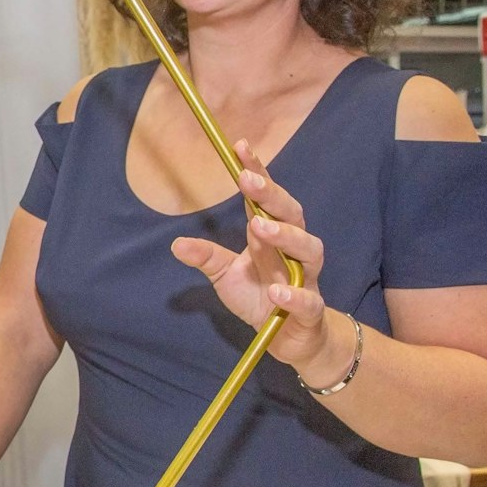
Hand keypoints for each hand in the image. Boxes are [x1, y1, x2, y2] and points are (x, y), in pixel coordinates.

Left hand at [169, 140, 346, 380]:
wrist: (291, 339)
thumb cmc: (261, 297)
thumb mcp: (226, 276)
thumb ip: (206, 257)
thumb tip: (176, 243)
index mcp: (271, 237)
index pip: (266, 199)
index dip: (257, 173)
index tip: (240, 147)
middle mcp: (293, 251)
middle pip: (292, 215)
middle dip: (271, 197)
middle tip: (248, 180)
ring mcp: (306, 279)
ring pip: (309, 250)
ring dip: (286, 236)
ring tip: (260, 226)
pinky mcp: (310, 311)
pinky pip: (309, 300)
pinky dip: (294, 294)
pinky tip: (277, 291)